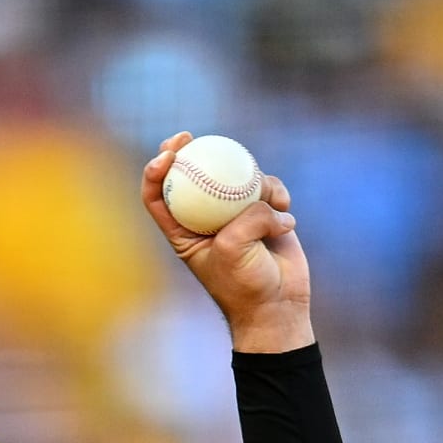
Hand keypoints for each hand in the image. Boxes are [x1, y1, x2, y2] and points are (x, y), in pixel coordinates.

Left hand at [141, 131, 313, 352]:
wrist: (278, 305)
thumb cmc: (245, 284)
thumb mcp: (232, 249)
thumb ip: (242, 218)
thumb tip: (264, 200)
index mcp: (182, 232)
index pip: (158, 196)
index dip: (155, 172)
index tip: (167, 154)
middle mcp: (205, 219)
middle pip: (192, 175)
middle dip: (187, 151)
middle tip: (191, 137)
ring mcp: (234, 213)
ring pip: (237, 177)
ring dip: (254, 183)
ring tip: (270, 206)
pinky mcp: (264, 212)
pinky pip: (268, 188)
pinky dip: (278, 196)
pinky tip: (287, 215)